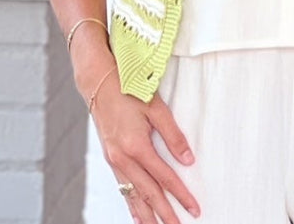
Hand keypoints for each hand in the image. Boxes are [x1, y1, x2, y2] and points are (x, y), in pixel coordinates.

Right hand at [90, 65, 200, 222]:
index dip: (181, 194)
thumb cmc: (128, 90)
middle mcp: (123, 159)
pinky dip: (131, 204)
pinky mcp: (110, 159)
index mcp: (136, 146)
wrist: (99, 84)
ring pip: (133, 195)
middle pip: (148, 194)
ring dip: (148, 215)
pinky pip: (122, 188)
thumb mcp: (156, 108)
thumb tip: (188, 160)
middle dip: (165, 214)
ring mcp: (114, 161)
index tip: (194, 208)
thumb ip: (173, 135)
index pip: (164, 178)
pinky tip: (138, 215)